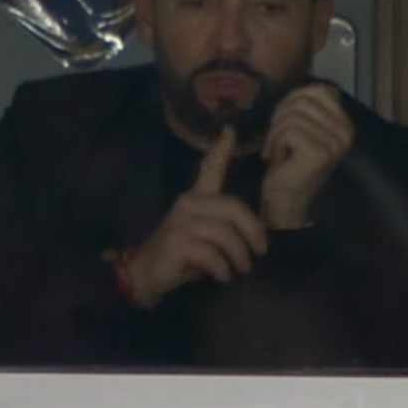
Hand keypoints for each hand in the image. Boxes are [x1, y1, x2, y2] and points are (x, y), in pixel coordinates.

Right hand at [122, 128, 267, 307]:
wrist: (146, 273)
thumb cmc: (182, 255)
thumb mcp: (206, 237)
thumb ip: (226, 227)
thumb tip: (258, 235)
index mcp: (196, 197)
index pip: (210, 169)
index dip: (221, 150)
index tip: (230, 131)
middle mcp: (188, 203)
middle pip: (232, 207)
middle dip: (252, 230)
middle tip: (260, 250)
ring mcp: (181, 222)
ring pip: (224, 233)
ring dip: (239, 255)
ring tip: (242, 268)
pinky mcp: (177, 242)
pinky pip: (211, 253)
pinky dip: (222, 267)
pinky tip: (224, 276)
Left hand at [260, 82, 353, 229]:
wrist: (286, 201)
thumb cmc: (289, 164)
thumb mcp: (302, 128)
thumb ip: (307, 107)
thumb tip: (307, 85)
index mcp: (345, 124)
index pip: (319, 90)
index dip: (293, 99)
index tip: (284, 121)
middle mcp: (345, 133)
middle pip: (303, 100)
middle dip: (281, 116)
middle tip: (276, 138)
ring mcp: (334, 143)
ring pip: (293, 115)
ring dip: (276, 132)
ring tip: (277, 149)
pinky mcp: (319, 153)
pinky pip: (288, 130)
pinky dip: (275, 142)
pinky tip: (277, 158)